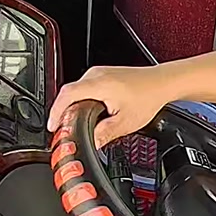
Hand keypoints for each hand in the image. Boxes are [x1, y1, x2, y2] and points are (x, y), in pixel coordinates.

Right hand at [47, 66, 169, 146]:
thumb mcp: (126, 123)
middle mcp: (96, 74)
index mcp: (99, 84)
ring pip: (77, 90)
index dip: (56, 112)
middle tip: (61, 130)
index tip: (53, 126)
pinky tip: (87, 113)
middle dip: (62, 112)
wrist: (162, 83)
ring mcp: (99, 72)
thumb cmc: (149, 97)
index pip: (67, 95)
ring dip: (72, 106)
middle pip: (69, 93)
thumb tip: (91, 143)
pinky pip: (85, 87)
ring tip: (73, 123)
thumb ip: (104, 134)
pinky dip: (81, 101)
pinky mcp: (103, 75)